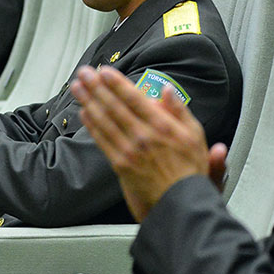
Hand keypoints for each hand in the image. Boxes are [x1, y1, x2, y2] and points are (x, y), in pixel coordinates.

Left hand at [70, 65, 217, 221]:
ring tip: (77, 87)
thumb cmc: (190, 170)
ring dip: (88, 101)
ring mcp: (129, 150)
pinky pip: (102, 140)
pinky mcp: (119, 164)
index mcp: (162, 126)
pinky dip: (91, 125)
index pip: (134, 98)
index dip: (117, 83)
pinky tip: (83, 112)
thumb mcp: (196, 136)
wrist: (181, 203)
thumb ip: (180, 111)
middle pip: (114, 106)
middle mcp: (143, 135)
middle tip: (84, 73)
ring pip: (104, 120)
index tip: (104, 71)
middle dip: (96, 87)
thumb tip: (166, 90)